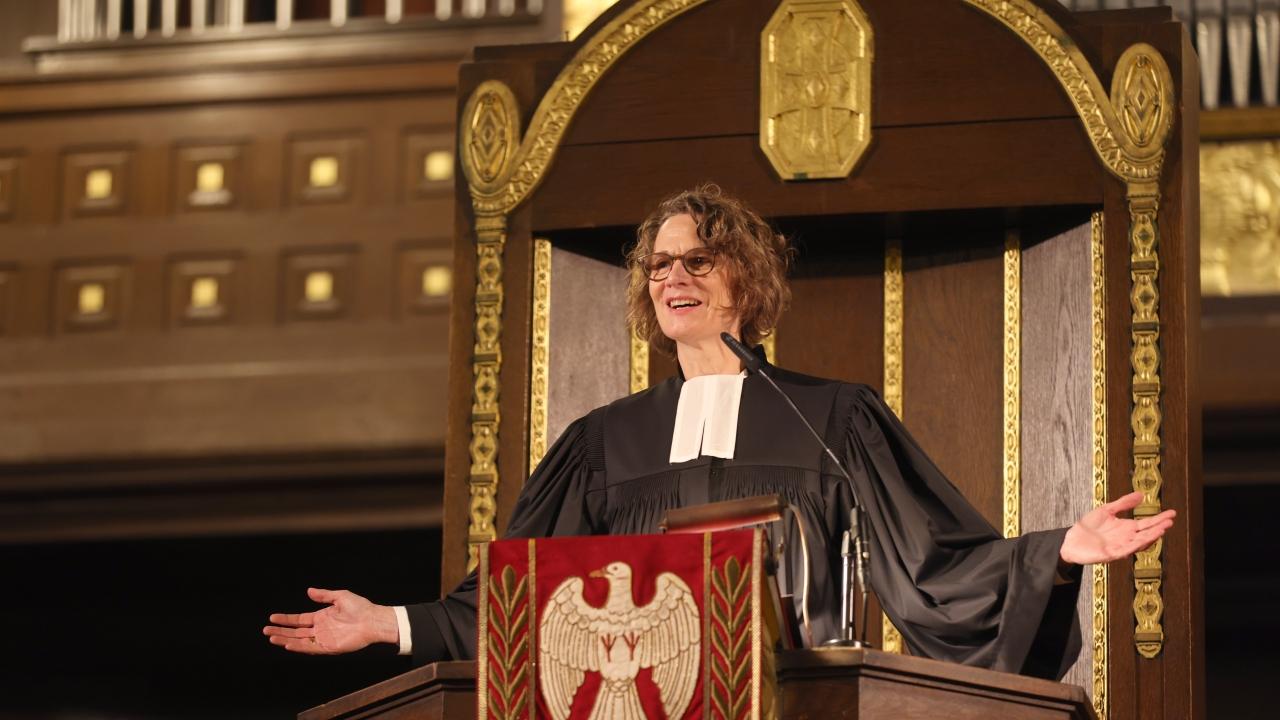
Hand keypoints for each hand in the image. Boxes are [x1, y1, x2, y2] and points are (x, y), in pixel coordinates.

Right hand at [263, 587, 398, 654]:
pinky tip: (288, 644)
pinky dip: (299, 648)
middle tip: (265, 630)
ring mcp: (324, 639)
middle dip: (281, 631)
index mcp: (321, 617)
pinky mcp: (329, 648)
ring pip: (300, 641)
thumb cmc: (360, 607)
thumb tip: (308, 590)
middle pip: (296, 632)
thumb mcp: (340, 596)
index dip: (285, 619)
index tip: (272, 617)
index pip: (299, 620)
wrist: (372, 620)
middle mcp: (320, 629)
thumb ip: (323, 595)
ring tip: (271, 637)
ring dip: (285, 640)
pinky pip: (311, 648)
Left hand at [1060, 491, 1175, 565]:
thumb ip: (1123, 503)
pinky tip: (1143, 540)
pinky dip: (1135, 546)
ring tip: (1161, 529)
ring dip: (1150, 537)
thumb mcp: (1106, 510)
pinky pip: (1126, 550)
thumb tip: (1141, 494)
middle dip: (1158, 527)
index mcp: (1127, 528)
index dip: (1159, 518)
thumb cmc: (1088, 526)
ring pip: (1139, 543)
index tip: (1172, 513)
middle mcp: (1126, 538)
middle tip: (1170, 521)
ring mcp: (1120, 546)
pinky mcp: (1112, 554)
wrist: (1071, 540)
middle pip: (1146, 533)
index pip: (1147, 523)